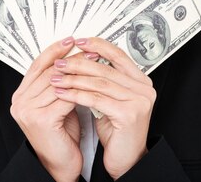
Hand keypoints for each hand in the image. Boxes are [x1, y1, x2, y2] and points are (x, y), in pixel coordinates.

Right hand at [10, 37, 84, 181]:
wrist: (61, 164)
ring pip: (57, 82)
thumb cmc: (61, 134)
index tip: (71, 40)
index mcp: (21, 95)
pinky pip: (64, 97)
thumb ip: (57, 83)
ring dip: (79, 71)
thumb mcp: (57, 102)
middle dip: (71, 58)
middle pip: (48, 71)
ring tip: (95, 63)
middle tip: (89, 49)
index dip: (55, 50)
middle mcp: (20, 102)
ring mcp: (28, 111)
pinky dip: (80, 88)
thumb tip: (73, 57)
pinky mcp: (41, 119)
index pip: (37, 64)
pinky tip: (92, 82)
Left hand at [50, 37, 156, 179]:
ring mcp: (138, 101)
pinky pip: (96, 100)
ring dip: (74, 79)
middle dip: (79, 64)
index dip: (98, 46)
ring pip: (100, 83)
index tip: (79, 42)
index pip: (119, 55)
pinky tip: (63, 93)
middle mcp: (144, 89)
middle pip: (106, 68)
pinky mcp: (128, 114)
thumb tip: (83, 59)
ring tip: (57, 78)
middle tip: (60, 62)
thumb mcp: (111, 100)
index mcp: (141, 82)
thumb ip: (105, 81)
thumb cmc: (118, 130)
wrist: (126, 159)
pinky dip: (77, 95)